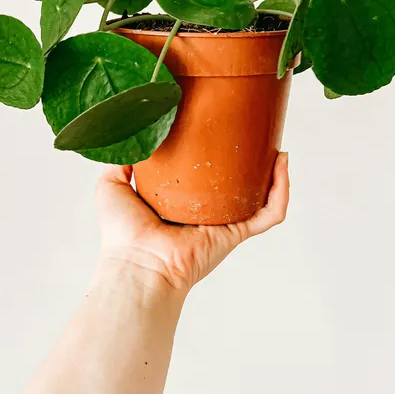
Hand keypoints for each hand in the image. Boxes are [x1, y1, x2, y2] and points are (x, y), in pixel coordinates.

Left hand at [95, 152, 288, 292]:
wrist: (137, 262)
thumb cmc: (122, 233)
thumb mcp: (112, 185)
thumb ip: (120, 160)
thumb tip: (128, 136)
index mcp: (181, 203)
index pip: (205, 177)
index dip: (217, 156)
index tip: (225, 131)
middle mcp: (206, 213)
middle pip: (237, 185)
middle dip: (251, 163)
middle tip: (257, 135)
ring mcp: (224, 224)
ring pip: (260, 197)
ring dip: (274, 174)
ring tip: (277, 147)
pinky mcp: (235, 233)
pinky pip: (268, 214)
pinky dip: (281, 191)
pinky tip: (282, 165)